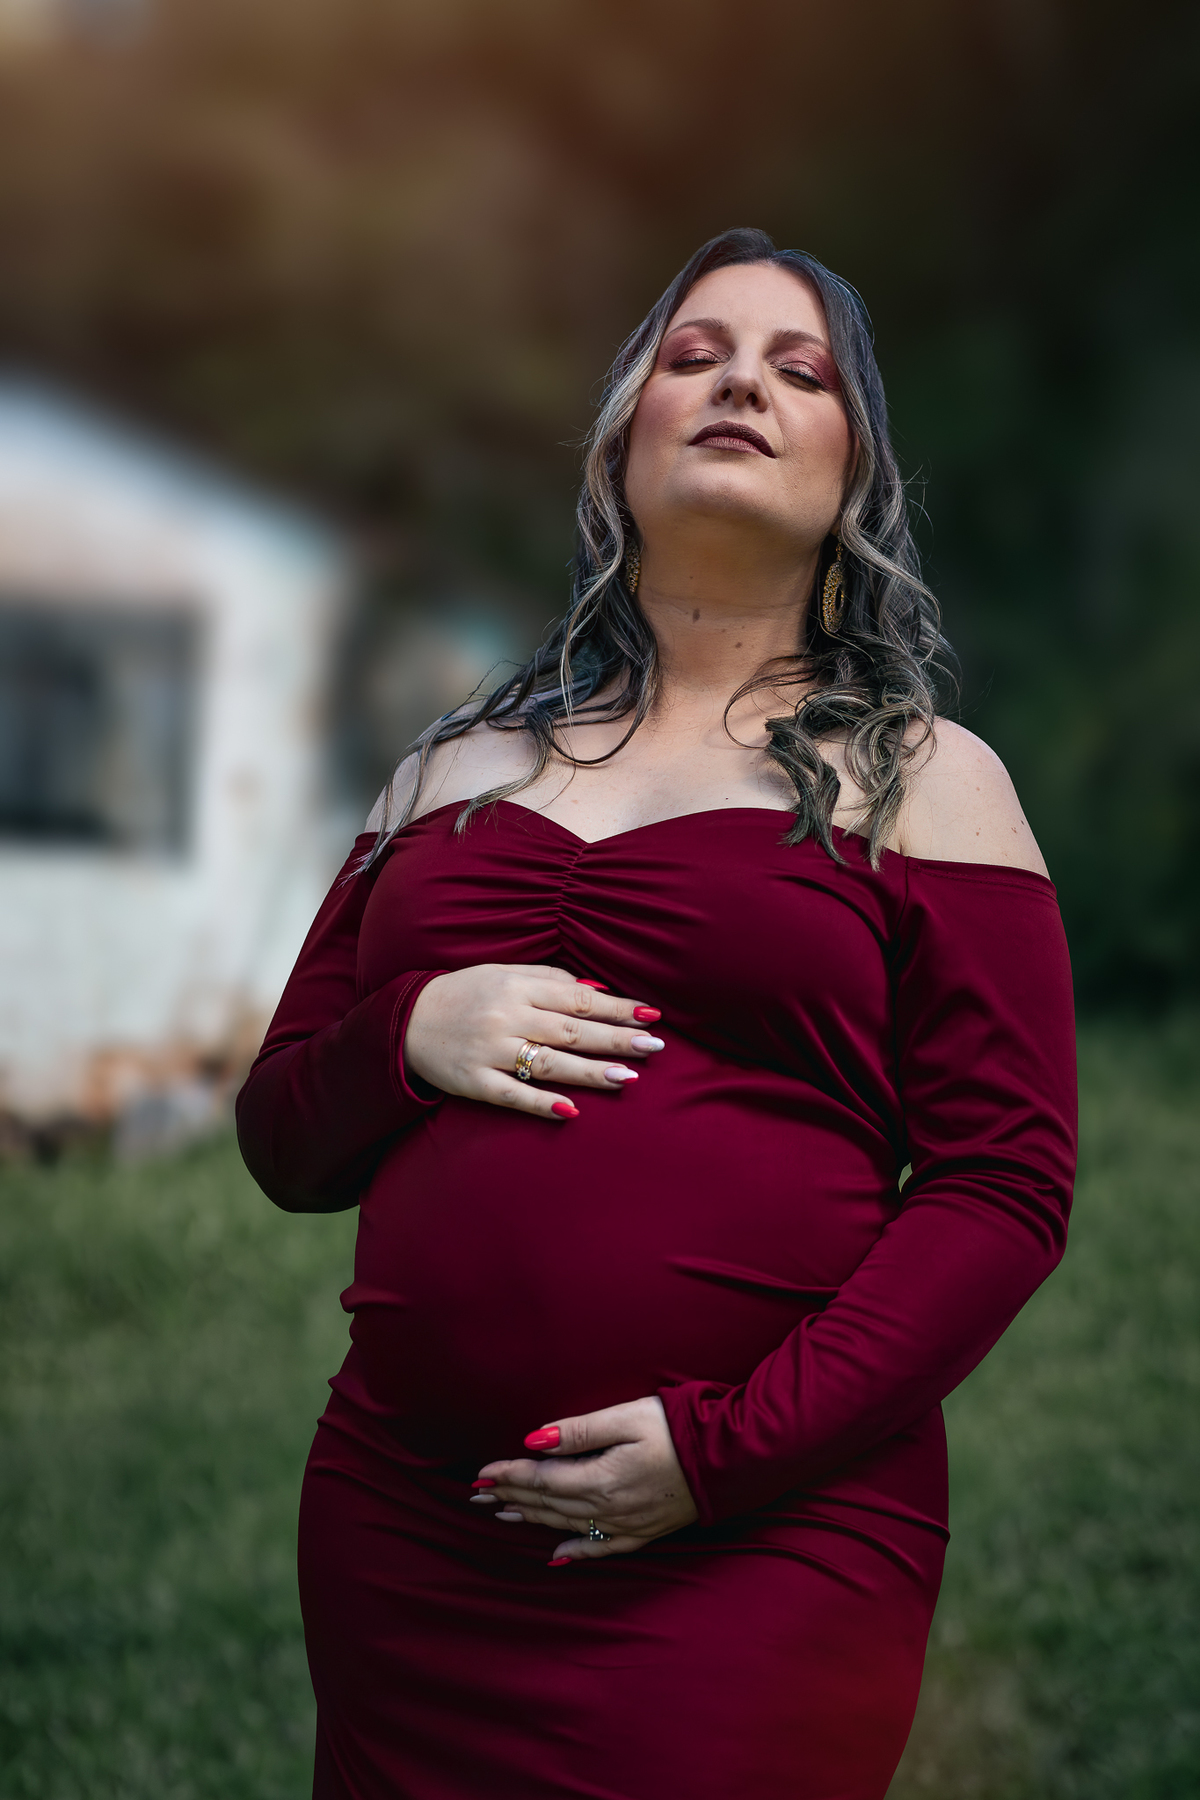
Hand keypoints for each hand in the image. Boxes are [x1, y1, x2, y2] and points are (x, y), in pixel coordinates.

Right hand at [404, 964, 664, 1121]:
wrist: (406, 1020)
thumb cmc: (465, 994)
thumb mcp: (504, 974)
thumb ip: (550, 980)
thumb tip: (599, 992)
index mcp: (516, 987)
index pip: (577, 998)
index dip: (616, 1007)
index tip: (650, 1015)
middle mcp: (506, 1017)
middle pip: (570, 1030)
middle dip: (615, 1038)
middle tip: (654, 1046)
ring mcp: (489, 1051)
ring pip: (547, 1063)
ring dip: (589, 1071)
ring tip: (627, 1077)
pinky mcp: (473, 1082)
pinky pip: (511, 1095)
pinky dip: (540, 1103)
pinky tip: (570, 1111)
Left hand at [471, 1397, 698, 1560]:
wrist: (728, 1458)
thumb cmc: (677, 1428)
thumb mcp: (627, 1417)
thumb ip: (579, 1431)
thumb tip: (534, 1440)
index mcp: (600, 1479)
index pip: (541, 1480)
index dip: (509, 1475)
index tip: (481, 1473)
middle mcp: (608, 1509)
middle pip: (549, 1505)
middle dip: (512, 1498)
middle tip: (479, 1495)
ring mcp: (626, 1525)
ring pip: (568, 1526)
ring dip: (533, 1519)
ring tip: (505, 1514)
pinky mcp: (644, 1532)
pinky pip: (601, 1549)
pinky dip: (575, 1552)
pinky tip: (557, 1556)